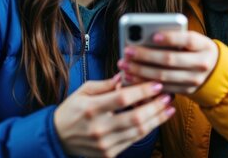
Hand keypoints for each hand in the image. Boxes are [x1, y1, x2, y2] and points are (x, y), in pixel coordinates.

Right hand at [54, 75, 174, 156]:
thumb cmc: (72, 110)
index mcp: (91, 108)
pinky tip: (156, 120)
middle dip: (156, 106)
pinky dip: (147, 129)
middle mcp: (99, 127)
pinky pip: (133, 141)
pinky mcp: (109, 154)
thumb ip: (105, 84)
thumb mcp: (83, 91)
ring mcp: (104, 143)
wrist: (58, 137)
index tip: (156, 84)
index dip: (142, 91)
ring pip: (138, 132)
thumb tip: (125, 76)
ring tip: (168, 108)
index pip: (122, 98)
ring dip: (157, 119)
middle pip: (135, 117)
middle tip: (168, 96)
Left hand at [118, 30, 218, 93]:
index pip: (188, 40)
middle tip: (128, 51)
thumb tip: (147, 37)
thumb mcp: (194, 40)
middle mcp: (202, 63)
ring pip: (164, 76)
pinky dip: (146, 83)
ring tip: (125, 65)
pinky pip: (163, 88)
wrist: (215, 71)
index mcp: (204, 46)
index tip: (153, 36)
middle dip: (146, 56)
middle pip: (170, 59)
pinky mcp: (187, 91)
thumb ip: (176, 37)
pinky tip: (132, 77)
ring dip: (141, 71)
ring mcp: (195, 79)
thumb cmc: (196, 50)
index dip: (170, 38)